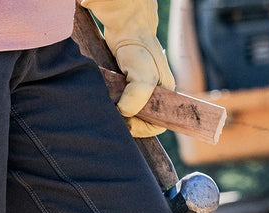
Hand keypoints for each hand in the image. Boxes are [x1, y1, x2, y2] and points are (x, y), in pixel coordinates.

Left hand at [83, 0, 174, 136]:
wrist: (125, 28)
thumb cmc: (139, 50)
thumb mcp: (144, 76)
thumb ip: (137, 98)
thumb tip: (123, 113)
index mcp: (165, 94)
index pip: (158, 124)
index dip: (142, 128)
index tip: (127, 124)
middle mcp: (152, 93)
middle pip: (141, 120)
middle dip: (128, 122)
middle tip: (113, 117)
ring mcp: (137, 89)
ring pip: (128, 111)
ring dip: (117, 113)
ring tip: (107, 108)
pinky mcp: (123, 83)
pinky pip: (118, 100)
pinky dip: (110, 103)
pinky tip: (103, 100)